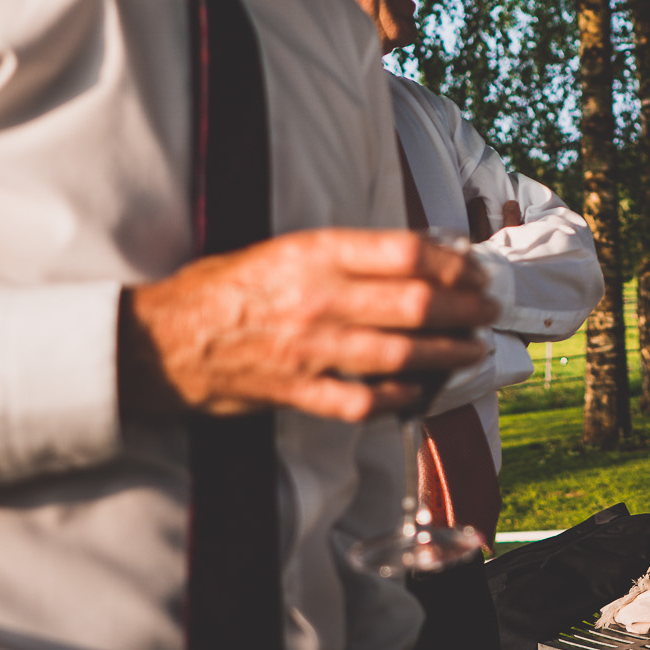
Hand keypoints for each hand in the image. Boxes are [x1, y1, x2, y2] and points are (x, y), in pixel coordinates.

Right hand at [120, 228, 497, 422]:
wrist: (161, 340)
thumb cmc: (224, 288)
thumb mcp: (282, 249)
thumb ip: (342, 254)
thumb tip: (415, 257)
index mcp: (313, 253)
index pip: (404, 252)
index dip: (452, 263)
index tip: (475, 271)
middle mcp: (317, 298)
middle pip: (414, 303)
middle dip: (464, 309)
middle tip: (489, 311)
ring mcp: (309, 348)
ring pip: (400, 353)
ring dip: (447, 354)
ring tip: (473, 349)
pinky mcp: (296, 391)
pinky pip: (363, 400)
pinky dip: (399, 399)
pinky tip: (420, 393)